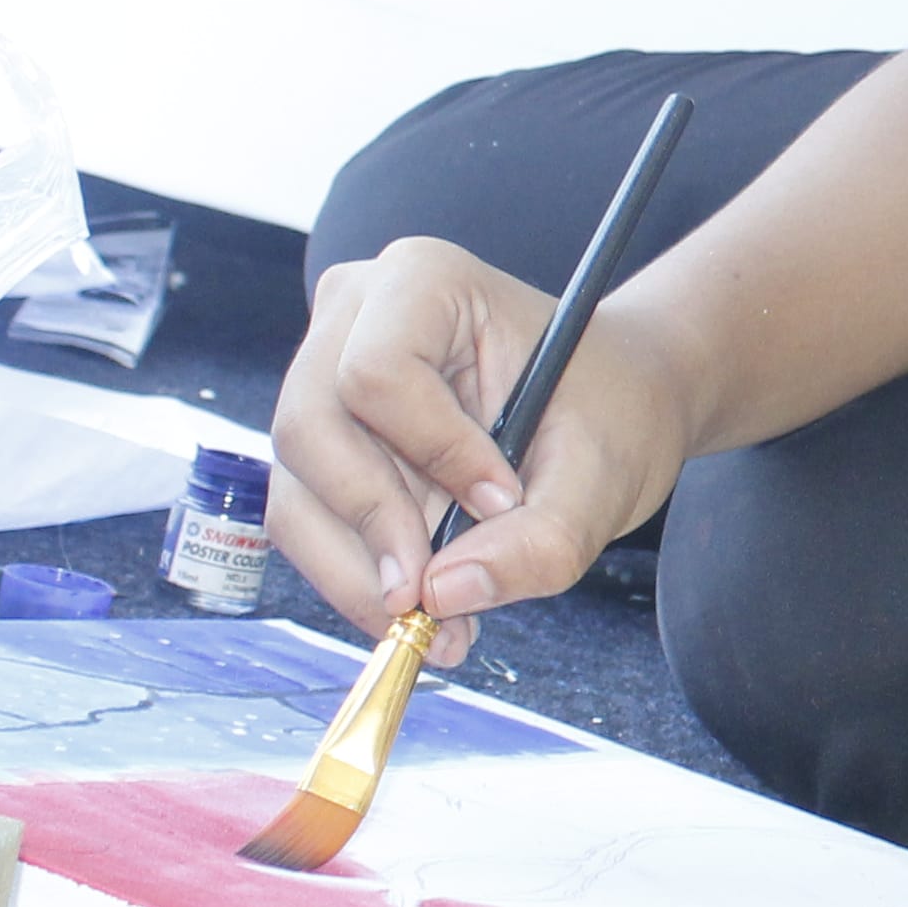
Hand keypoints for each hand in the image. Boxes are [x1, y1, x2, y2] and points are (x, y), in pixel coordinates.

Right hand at [269, 238, 695, 657]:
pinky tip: (425, 603)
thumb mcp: (604, 478)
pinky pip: (307, 516)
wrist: (610, 403)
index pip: (378, 373)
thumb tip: (442, 595)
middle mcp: (354, 313)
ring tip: (443, 625)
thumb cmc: (609, 411)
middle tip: (437, 607)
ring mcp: (323, 372)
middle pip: (312, 430)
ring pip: (296, 488)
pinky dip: (357, 572)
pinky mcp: (320, 435)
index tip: (501, 504)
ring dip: (360, 570)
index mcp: (425, 281)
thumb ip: (540, 541)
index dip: (431, 453)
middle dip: (373, 530)